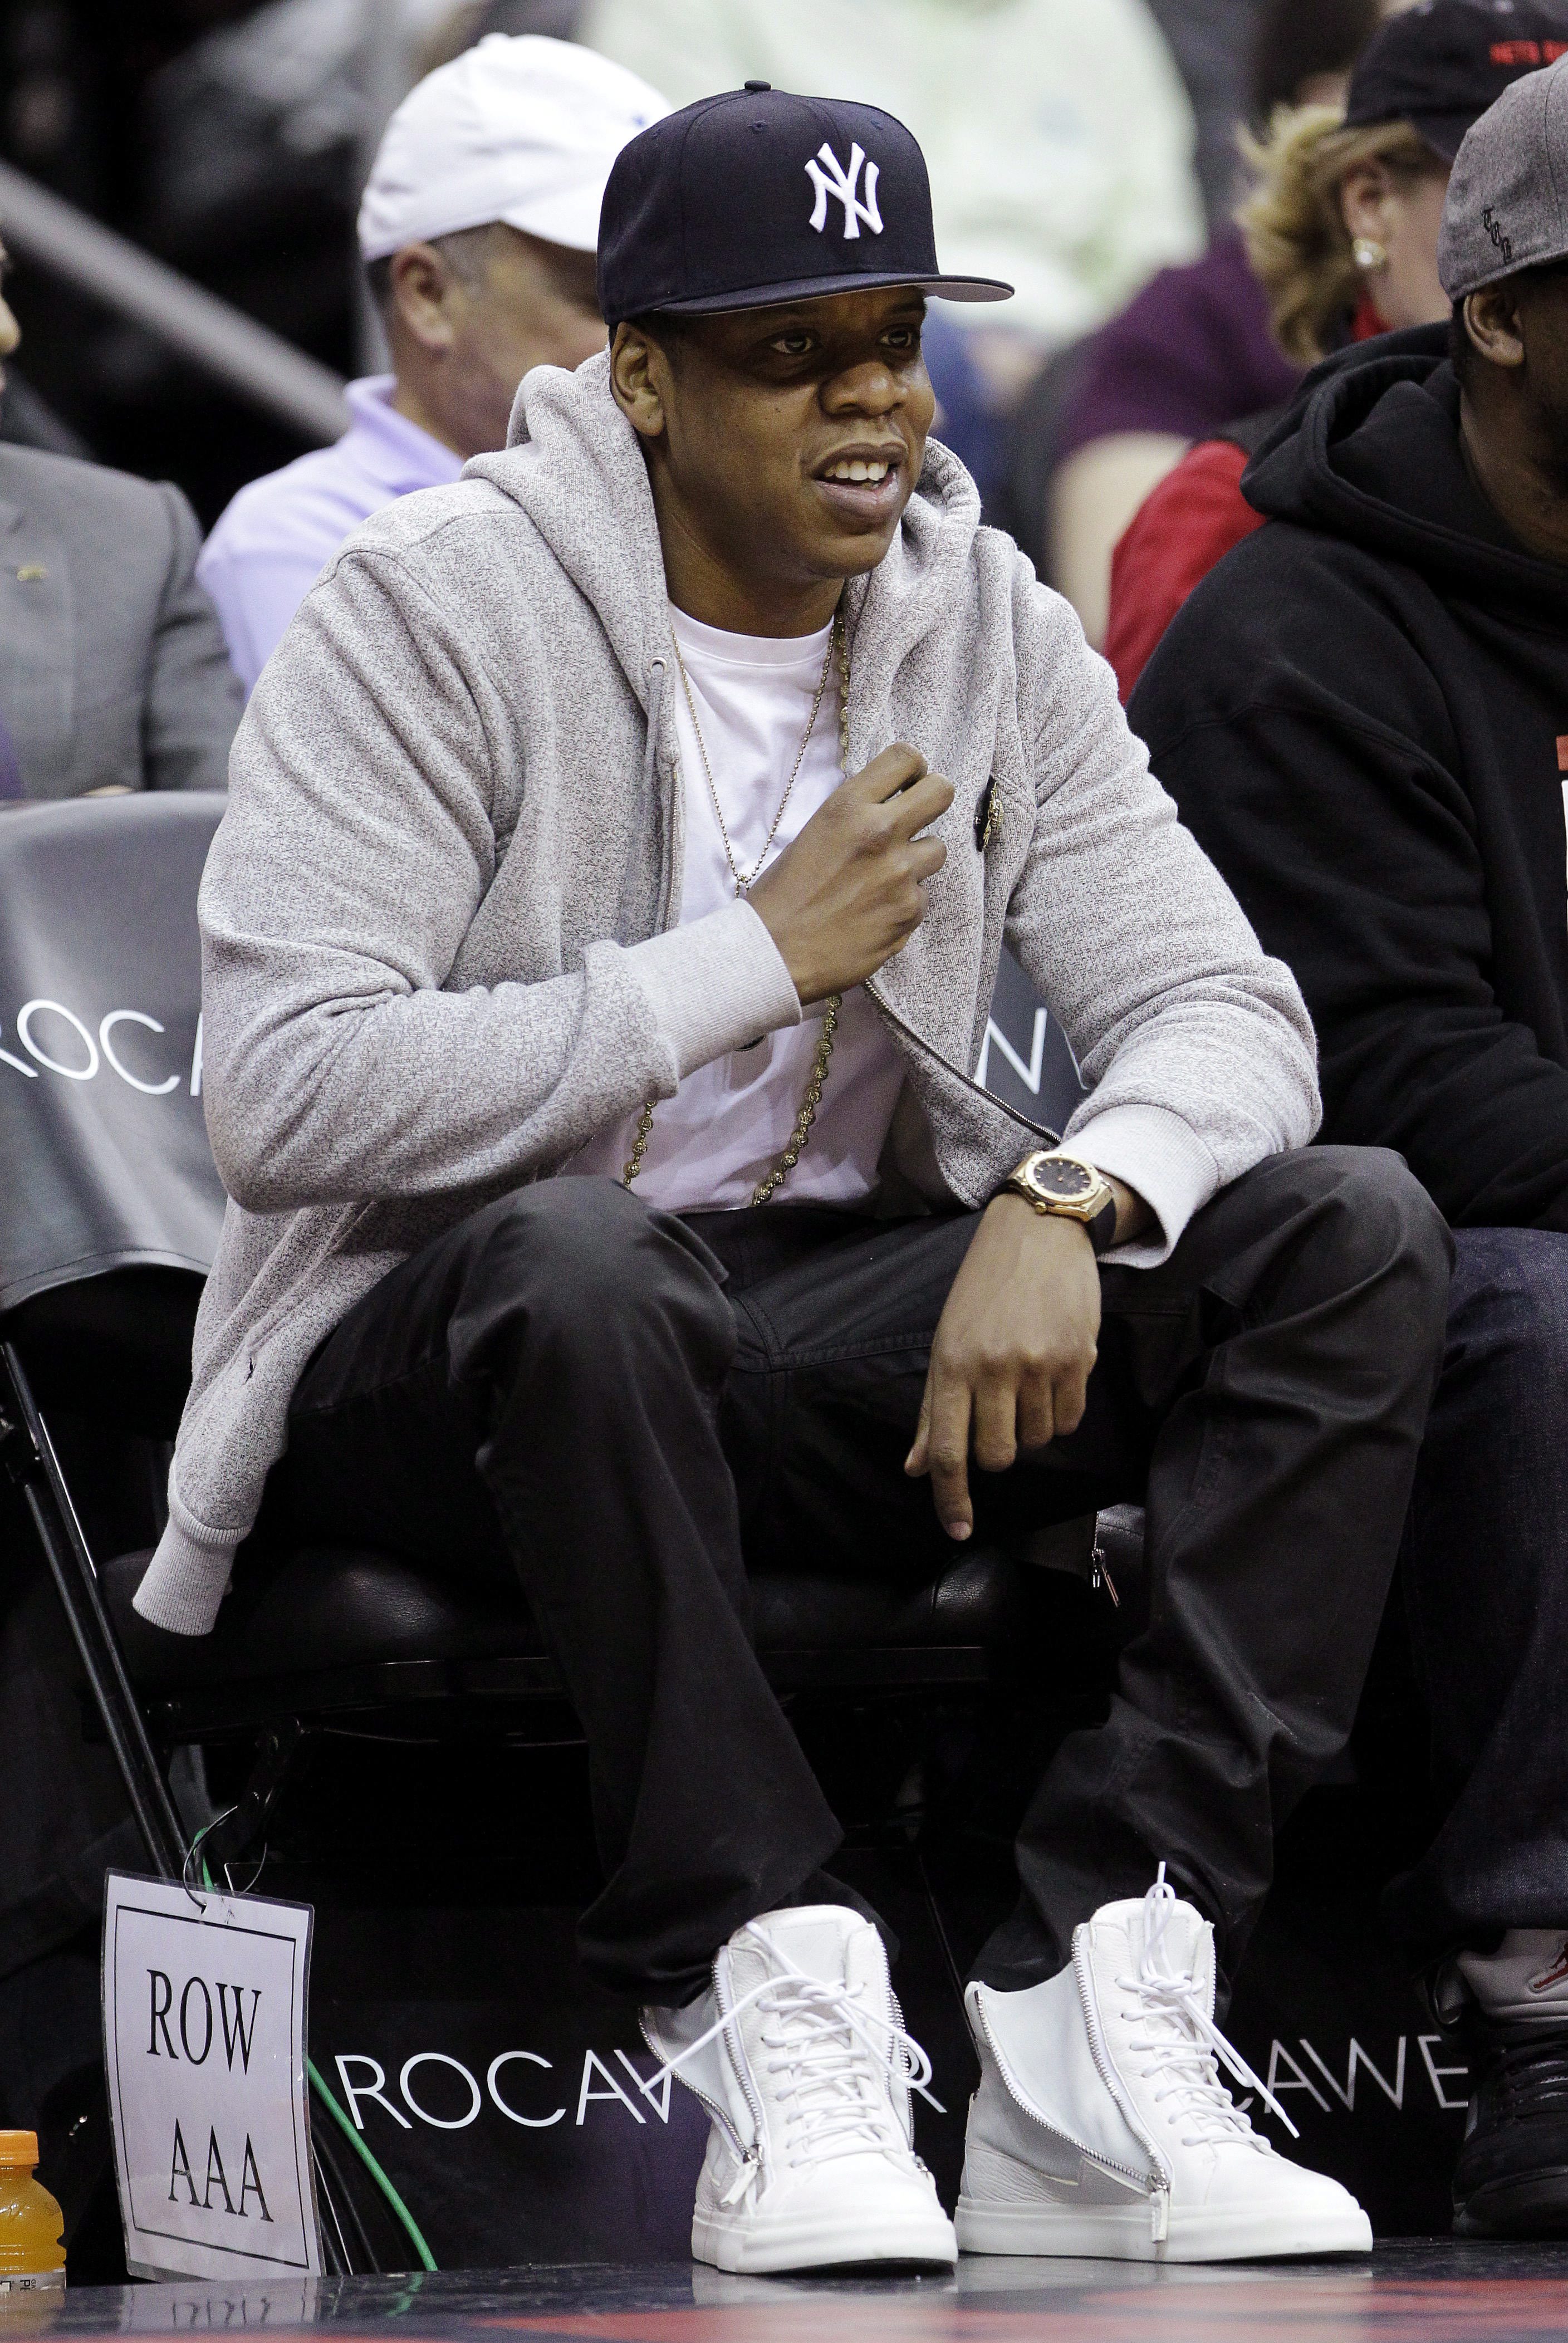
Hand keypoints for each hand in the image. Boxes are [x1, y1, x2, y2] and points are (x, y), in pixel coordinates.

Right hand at [747, 744, 952, 1005]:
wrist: (773, 954)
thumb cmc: (783, 895)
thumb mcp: (814, 834)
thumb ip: (855, 816)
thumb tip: (890, 805)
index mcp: (848, 806)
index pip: (905, 757)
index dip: (912, 770)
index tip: (906, 785)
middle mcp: (880, 832)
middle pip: (942, 791)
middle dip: (932, 800)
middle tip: (916, 818)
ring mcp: (900, 873)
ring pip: (938, 849)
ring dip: (917, 861)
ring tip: (883, 880)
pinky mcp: (909, 911)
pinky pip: (922, 897)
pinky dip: (904, 904)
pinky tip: (873, 915)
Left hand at [905, 1193, 1104, 1541]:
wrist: (1040, 1232)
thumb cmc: (984, 1288)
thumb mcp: (946, 1340)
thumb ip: (934, 1409)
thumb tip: (917, 1468)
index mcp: (953, 1364)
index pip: (949, 1451)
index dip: (951, 1499)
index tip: (957, 1531)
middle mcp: (995, 1368)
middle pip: (998, 1456)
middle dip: (999, 1451)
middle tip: (1001, 1414)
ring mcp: (1040, 1365)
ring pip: (1038, 1440)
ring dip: (1032, 1426)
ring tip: (1028, 1380)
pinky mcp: (1080, 1359)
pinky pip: (1070, 1419)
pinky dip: (1060, 1412)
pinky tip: (1054, 1374)